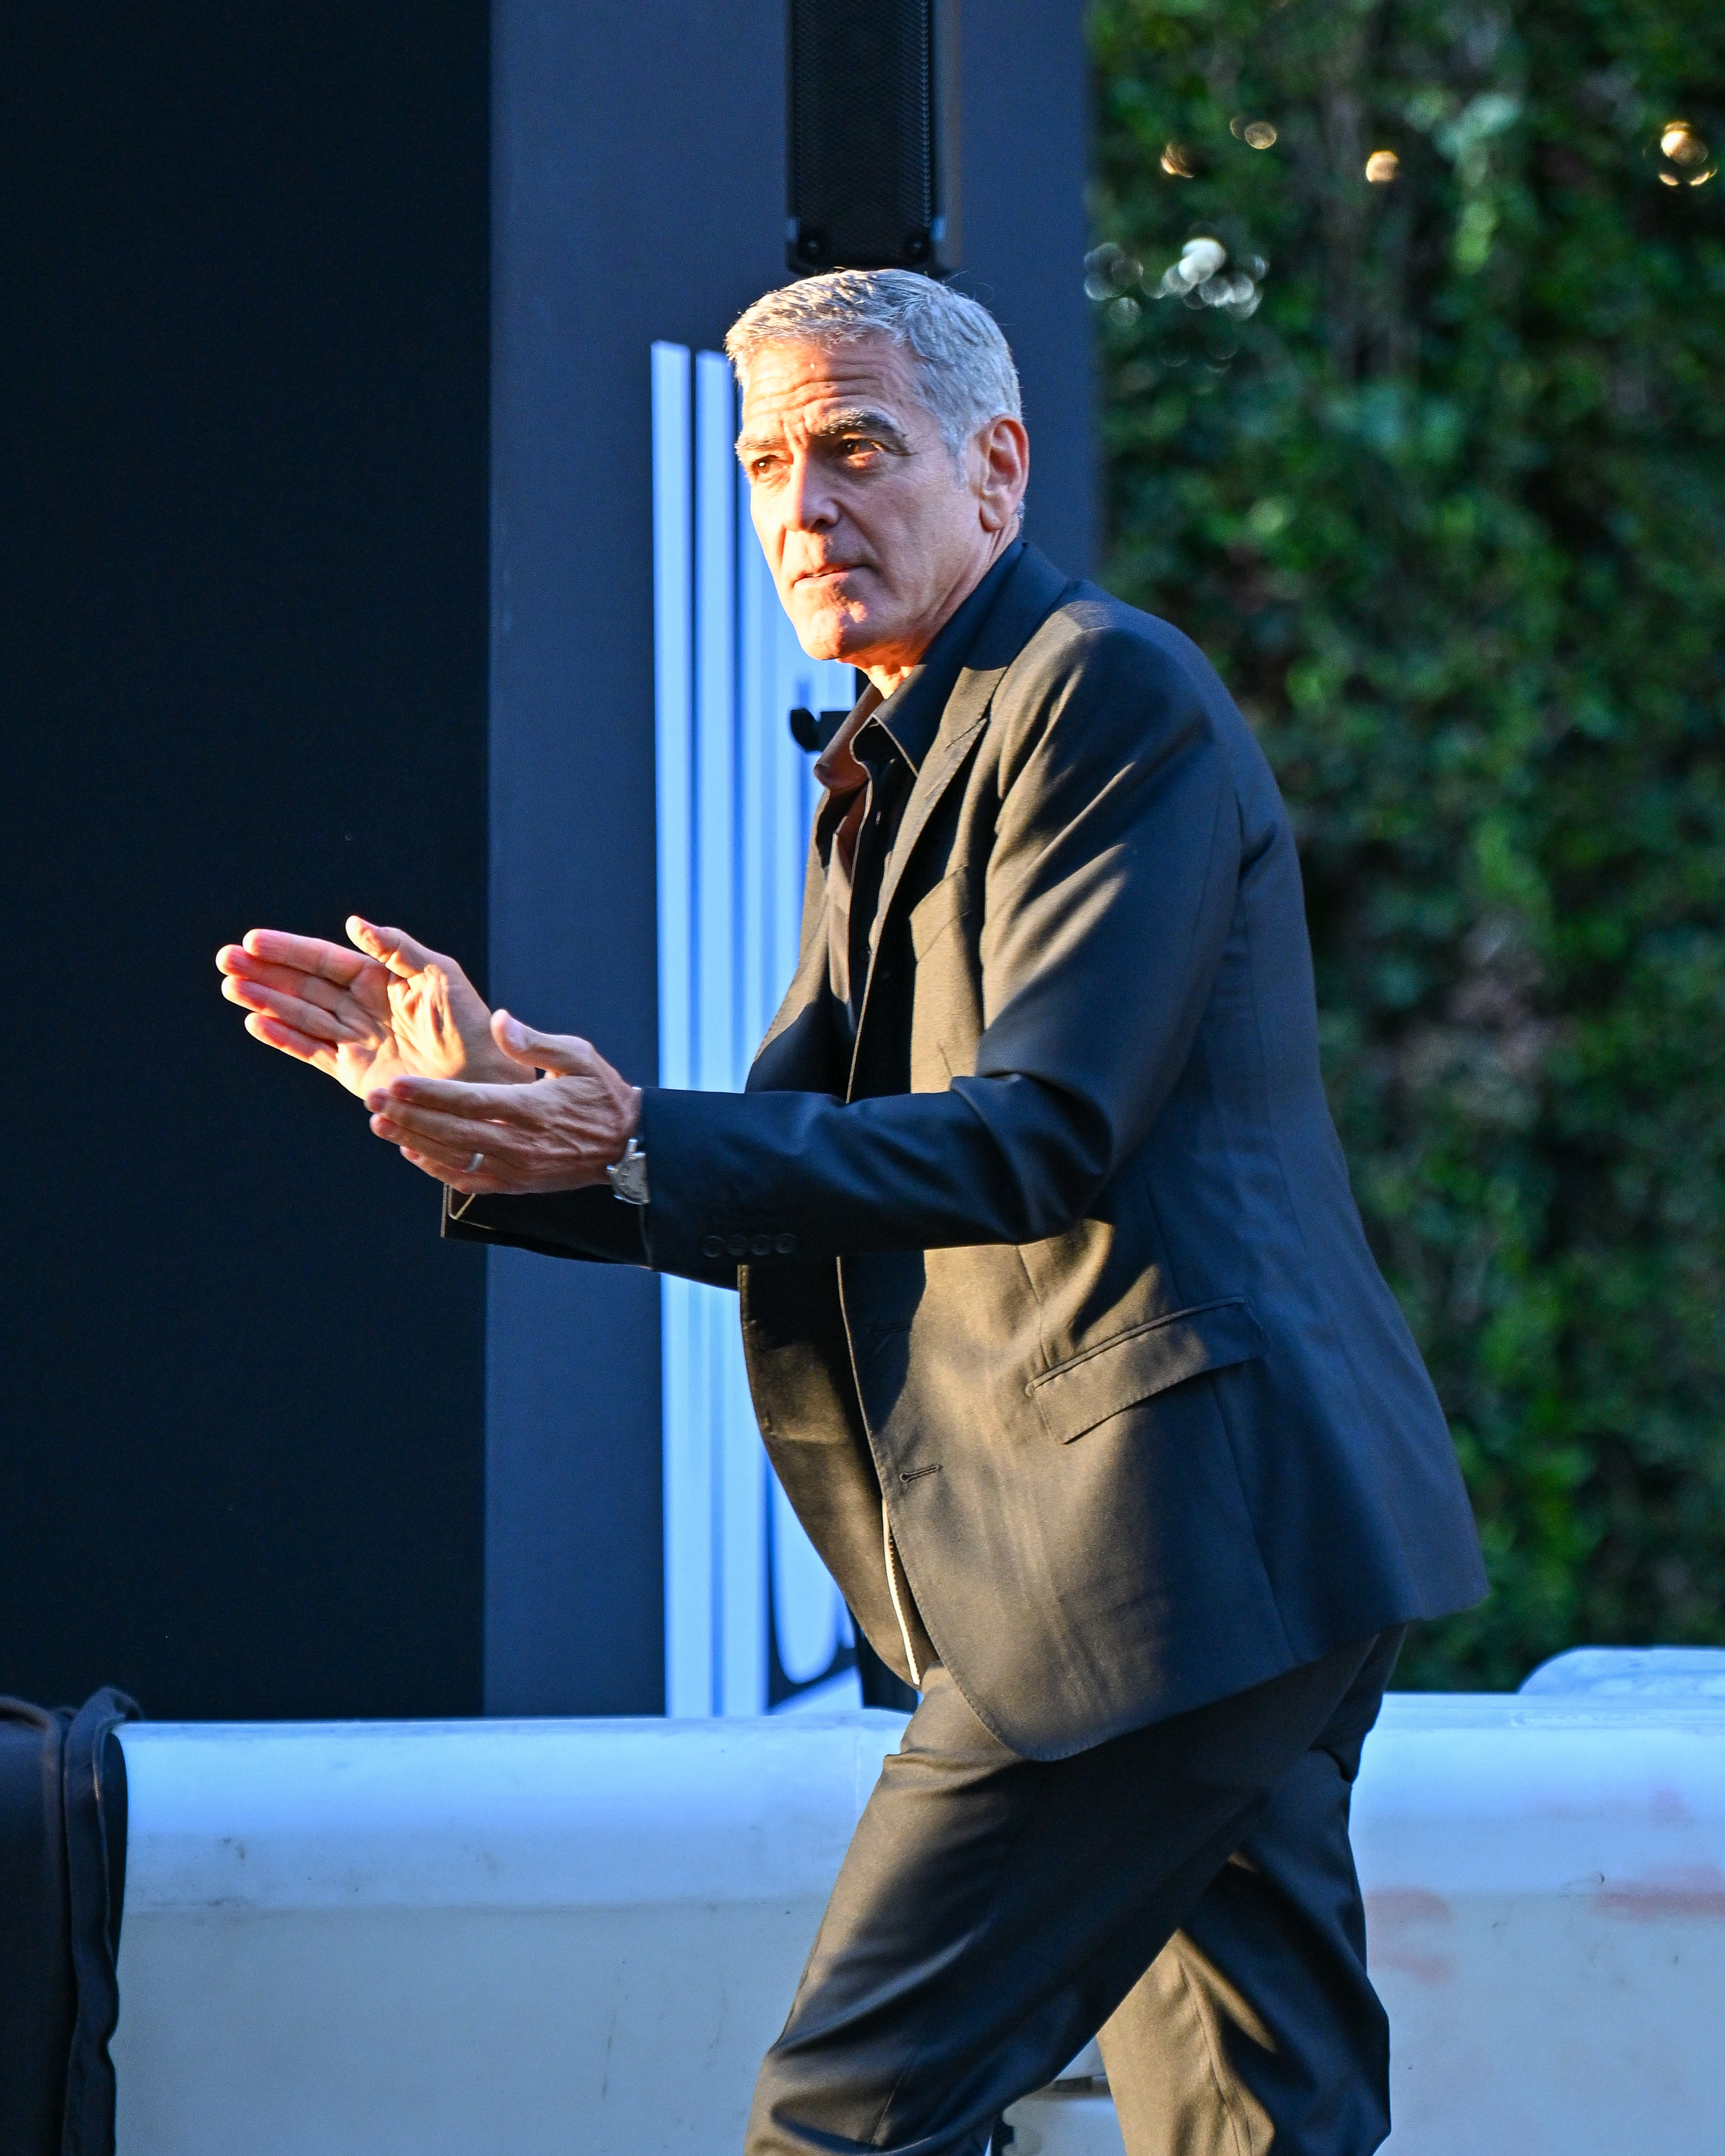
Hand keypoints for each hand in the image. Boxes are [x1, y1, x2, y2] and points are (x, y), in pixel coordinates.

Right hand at [216, 917, 521, 1097]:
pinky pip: (311, 1051)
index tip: (253, 940)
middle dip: (265, 972)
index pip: (325, 960)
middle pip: (304, 985)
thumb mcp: (439, 975)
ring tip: (230, 986)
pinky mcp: (352, 1072)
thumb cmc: (471, 1024)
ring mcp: (354, 1039)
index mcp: (381, 979)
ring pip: (300, 1015)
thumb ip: (397, 948)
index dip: (290, 949)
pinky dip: (283, 1038)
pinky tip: (255, 1023)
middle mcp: (362, 1006)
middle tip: (225, 960)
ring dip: (265, 1001)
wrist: (485, 1081)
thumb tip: (353, 923)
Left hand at [366, 1013, 641, 1195]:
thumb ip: (534, 1040)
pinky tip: (412, 1152)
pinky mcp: (515, 1184)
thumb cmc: (602, 1094)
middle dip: (409, 1117)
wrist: (628, 1145)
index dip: (429, 1095)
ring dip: (413, 1142)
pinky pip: (468, 1180)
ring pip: (454, 1158)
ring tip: (380, 1125)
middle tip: (373, 1103)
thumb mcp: (578, 1056)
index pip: (470, 1102)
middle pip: (452, 1132)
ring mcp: (516, 1168)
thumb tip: (499, 1020)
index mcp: (533, 1109)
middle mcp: (521, 1143)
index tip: (396, 1084)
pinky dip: (436, 1169)